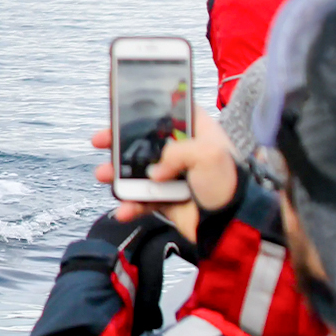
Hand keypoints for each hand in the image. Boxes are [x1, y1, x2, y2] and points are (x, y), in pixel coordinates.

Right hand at [92, 109, 237, 242]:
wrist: (233, 224)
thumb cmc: (230, 185)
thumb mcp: (207, 154)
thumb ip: (176, 152)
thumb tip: (155, 172)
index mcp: (199, 135)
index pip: (172, 114)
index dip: (150, 110)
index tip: (127, 111)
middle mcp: (185, 154)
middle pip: (146, 141)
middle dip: (120, 143)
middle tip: (102, 141)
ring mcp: (174, 177)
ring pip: (138, 171)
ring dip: (118, 174)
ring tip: (104, 175)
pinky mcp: (168, 199)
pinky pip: (142, 199)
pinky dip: (130, 204)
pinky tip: (124, 208)